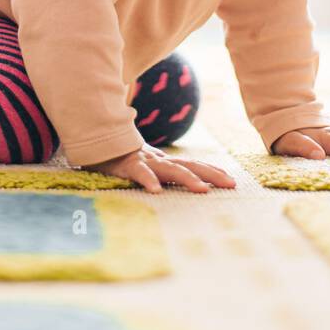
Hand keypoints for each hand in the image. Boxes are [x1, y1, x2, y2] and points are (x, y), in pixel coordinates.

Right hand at [80, 139, 235, 193]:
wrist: (97, 138)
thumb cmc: (121, 157)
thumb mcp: (144, 165)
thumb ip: (159, 173)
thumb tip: (176, 187)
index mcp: (164, 161)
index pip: (193, 165)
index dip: (212, 171)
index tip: (232, 180)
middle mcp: (159, 160)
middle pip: (190, 166)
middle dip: (211, 175)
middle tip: (231, 184)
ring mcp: (145, 161)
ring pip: (169, 169)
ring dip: (187, 178)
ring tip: (202, 190)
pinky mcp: (128, 165)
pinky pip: (139, 173)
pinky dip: (148, 180)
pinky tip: (156, 191)